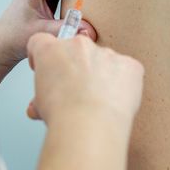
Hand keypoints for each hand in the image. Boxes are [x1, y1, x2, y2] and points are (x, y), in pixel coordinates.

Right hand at [24, 33, 143, 124]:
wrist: (90, 127)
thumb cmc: (64, 115)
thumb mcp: (40, 104)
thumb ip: (42, 96)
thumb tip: (42, 106)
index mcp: (52, 50)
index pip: (42, 42)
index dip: (44, 58)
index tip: (49, 70)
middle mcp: (79, 45)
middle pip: (76, 50)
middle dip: (75, 67)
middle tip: (75, 92)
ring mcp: (107, 53)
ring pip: (103, 61)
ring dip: (100, 76)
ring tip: (97, 102)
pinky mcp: (130, 65)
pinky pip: (127, 70)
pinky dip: (123, 84)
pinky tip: (115, 101)